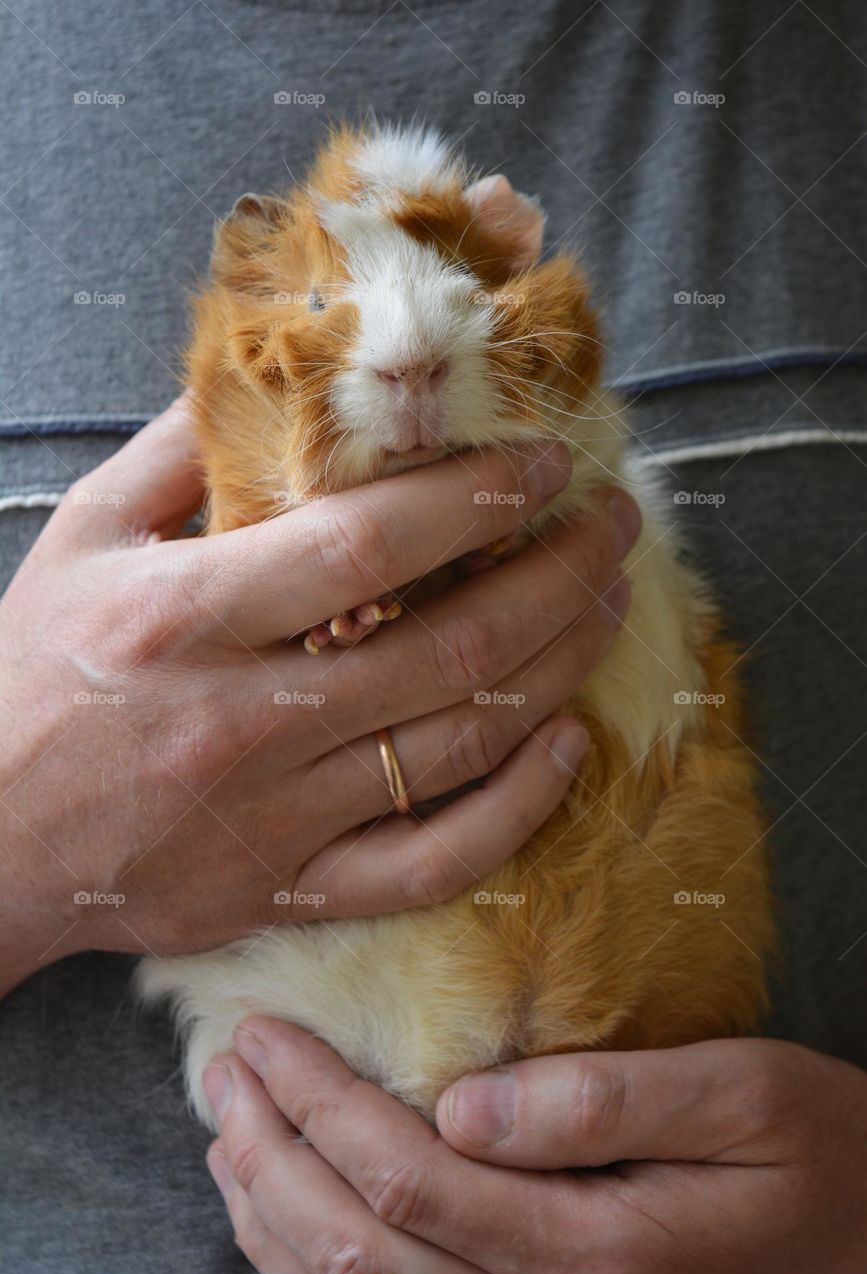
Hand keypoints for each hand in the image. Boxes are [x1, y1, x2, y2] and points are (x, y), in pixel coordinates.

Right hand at [0, 395, 638, 993]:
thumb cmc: (32, 674)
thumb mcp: (84, 536)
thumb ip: (182, 448)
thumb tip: (282, 363)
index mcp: (186, 619)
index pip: (368, 546)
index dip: (477, 498)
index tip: (548, 464)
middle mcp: (243, 721)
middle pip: (446, 646)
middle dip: (556, 576)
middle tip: (616, 526)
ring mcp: (275, 819)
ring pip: (458, 748)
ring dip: (557, 668)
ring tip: (609, 605)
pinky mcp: (289, 891)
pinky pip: (431, 865)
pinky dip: (517, 810)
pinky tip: (566, 747)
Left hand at [204, 1020, 866, 1273]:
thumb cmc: (815, 1155)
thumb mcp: (744, 1097)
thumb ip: (609, 1102)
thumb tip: (466, 1106)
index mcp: (591, 1247)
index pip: (410, 1182)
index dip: (322, 1108)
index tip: (266, 1034)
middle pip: (360, 1252)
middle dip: (274, 1153)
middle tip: (223, 1069)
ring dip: (275, 1213)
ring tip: (225, 1131)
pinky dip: (311, 1268)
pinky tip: (278, 1213)